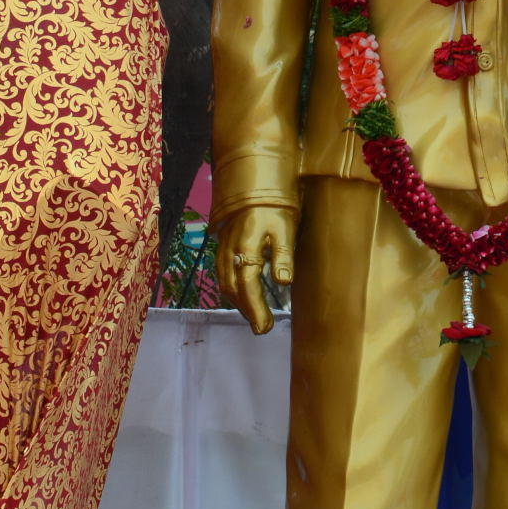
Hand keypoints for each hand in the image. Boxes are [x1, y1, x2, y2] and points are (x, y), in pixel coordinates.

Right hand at [216, 206, 296, 334]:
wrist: (253, 181)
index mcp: (246, 249)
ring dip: (238, 302)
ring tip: (254, 316)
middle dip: (247, 311)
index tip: (265, 327)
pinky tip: (242, 295)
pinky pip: (222, 273)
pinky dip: (231, 289)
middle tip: (263, 327)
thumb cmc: (274, 205)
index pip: (248, 287)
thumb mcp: (285, 227)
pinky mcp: (222, 245)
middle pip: (233, 290)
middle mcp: (230, 252)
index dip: (255, 310)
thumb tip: (284, 282)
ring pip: (225, 283)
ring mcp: (223, 249)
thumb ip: (283, 255)